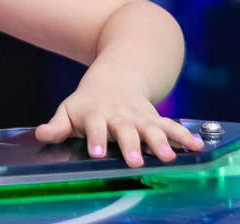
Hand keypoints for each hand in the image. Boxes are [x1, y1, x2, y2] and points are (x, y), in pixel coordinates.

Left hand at [34, 82, 203, 168]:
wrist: (115, 78)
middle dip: (131, 145)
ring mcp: (139, 116)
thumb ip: (57, 125)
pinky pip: (172, 126)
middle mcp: (120, 115)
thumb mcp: (69, 110)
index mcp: (96, 113)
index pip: (95, 126)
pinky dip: (185, 135)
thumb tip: (41, 134)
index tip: (97, 154)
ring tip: (168, 156)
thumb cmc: (87, 103)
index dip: (96, 139)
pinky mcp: (156, 118)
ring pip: (151, 128)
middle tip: (135, 161)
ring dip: (161, 141)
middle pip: (125, 130)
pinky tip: (198, 146)